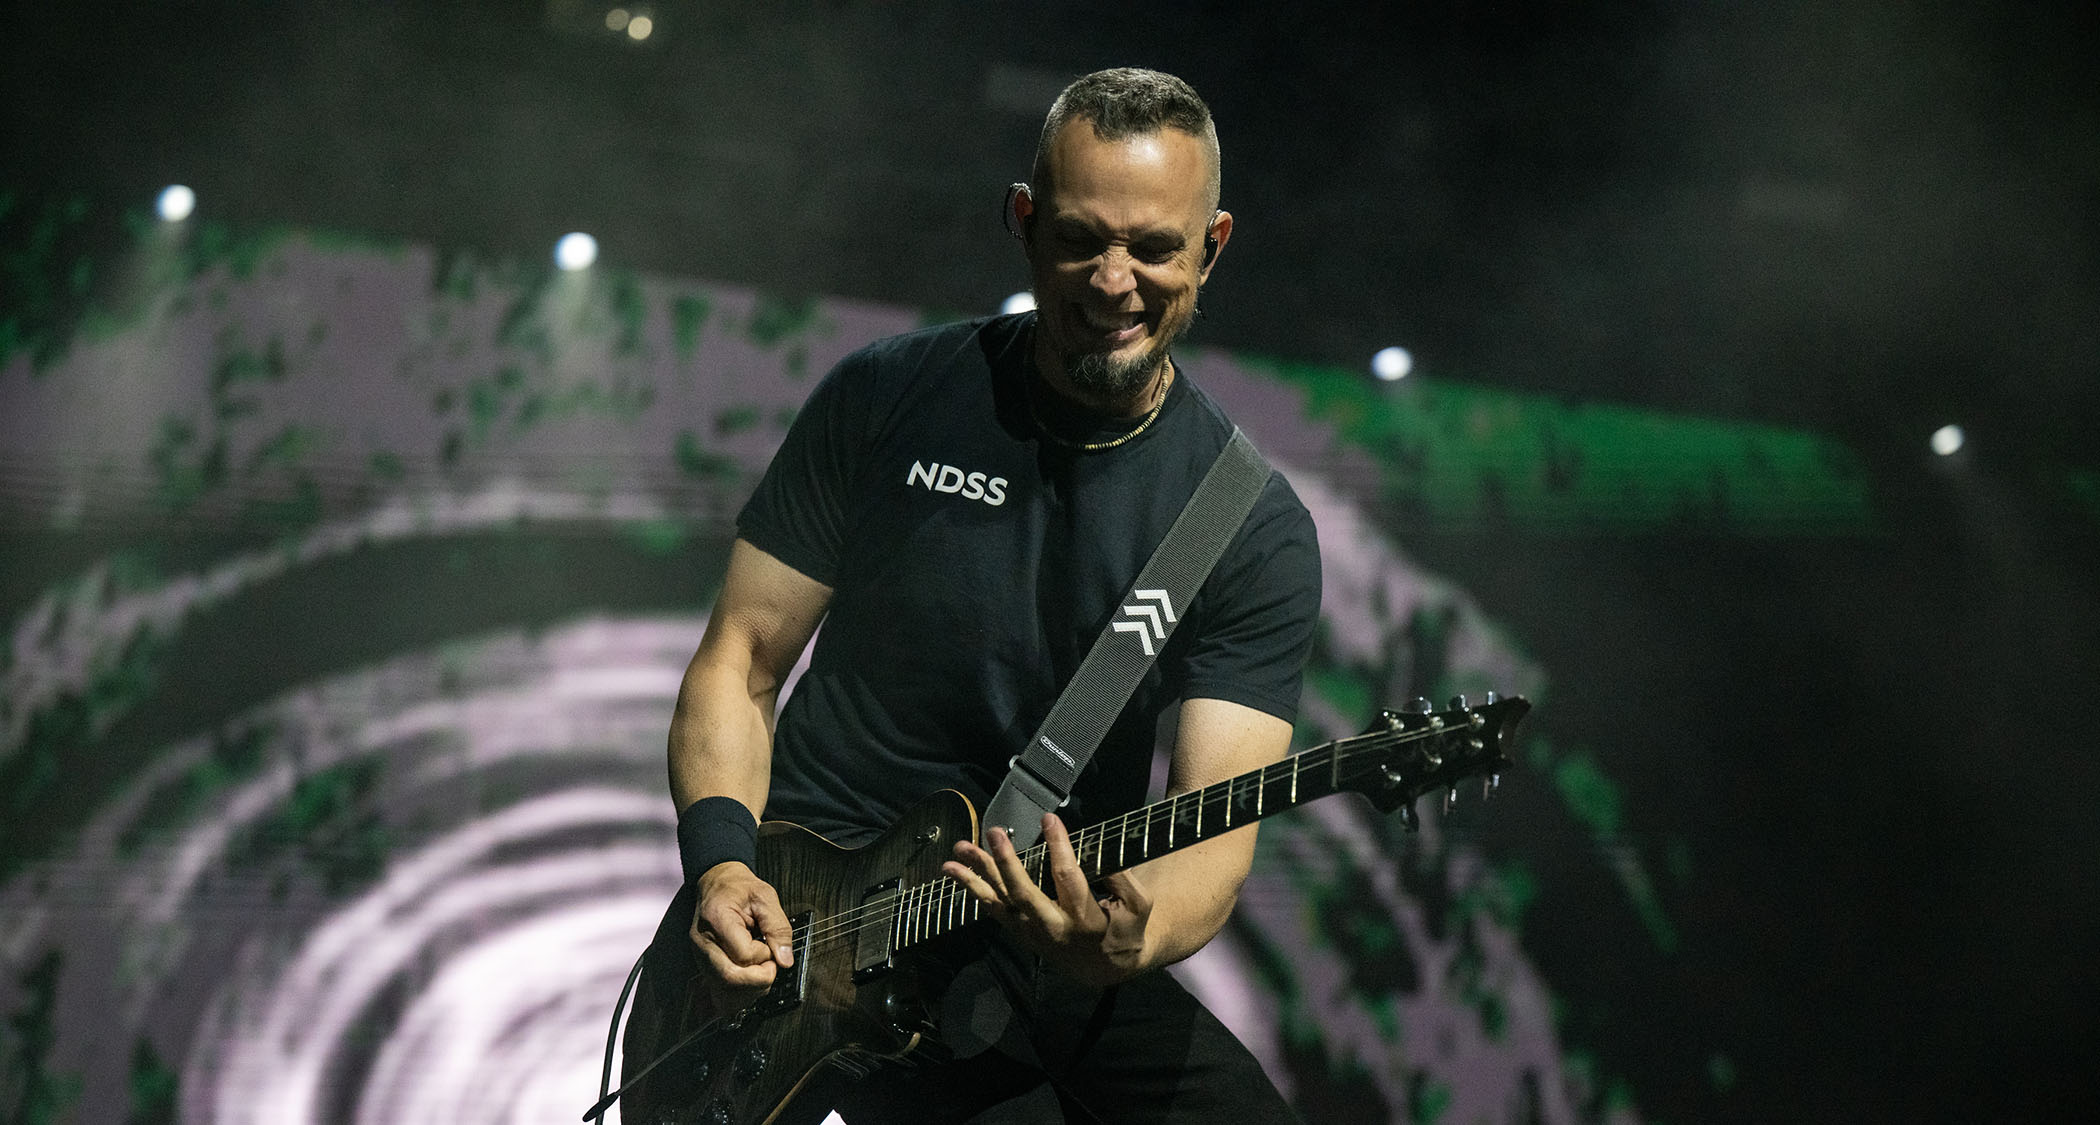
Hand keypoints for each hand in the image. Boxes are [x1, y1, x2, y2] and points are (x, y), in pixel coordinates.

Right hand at [687, 861, 794, 1008]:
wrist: (716, 884)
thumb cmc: (738, 888)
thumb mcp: (765, 897)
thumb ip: (778, 927)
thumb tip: (785, 959)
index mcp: (717, 919)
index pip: (743, 954)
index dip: (764, 956)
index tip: (772, 947)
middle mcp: (703, 942)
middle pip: (729, 978)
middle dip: (759, 980)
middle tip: (772, 967)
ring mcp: (700, 956)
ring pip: (723, 990)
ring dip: (750, 990)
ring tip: (763, 972)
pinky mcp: (703, 965)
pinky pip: (718, 991)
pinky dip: (738, 994)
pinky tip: (751, 983)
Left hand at [943, 813, 1153, 987]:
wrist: (1104, 967)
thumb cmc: (1124, 927)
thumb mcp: (1138, 906)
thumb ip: (1123, 879)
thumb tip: (1100, 851)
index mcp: (1086, 921)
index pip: (1068, 879)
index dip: (1059, 848)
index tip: (1050, 818)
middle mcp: (1053, 928)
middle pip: (1024, 895)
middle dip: (1007, 863)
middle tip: (995, 832)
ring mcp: (1031, 932)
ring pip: (1001, 903)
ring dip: (976, 875)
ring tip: (958, 850)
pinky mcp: (1020, 932)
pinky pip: (993, 910)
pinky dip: (974, 890)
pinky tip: (955, 871)